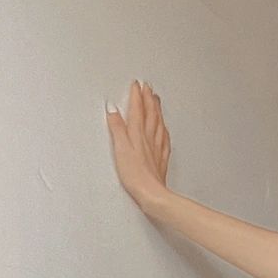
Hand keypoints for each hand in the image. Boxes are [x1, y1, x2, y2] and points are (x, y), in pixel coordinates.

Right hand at [106, 78, 171, 213]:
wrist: (152, 194)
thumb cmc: (135, 175)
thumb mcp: (120, 148)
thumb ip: (117, 128)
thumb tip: (113, 110)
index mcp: (138, 133)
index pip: (137, 109)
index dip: (136, 95)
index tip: (136, 84)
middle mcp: (149, 138)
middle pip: (150, 113)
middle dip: (148, 98)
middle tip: (148, 87)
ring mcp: (157, 148)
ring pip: (158, 123)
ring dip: (157, 109)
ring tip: (156, 100)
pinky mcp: (161, 159)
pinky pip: (164, 137)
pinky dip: (163, 128)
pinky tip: (163, 128)